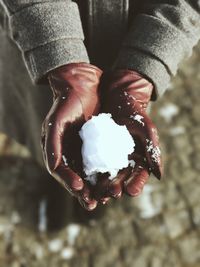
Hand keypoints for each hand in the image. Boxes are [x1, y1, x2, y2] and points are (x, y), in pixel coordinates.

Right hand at [41, 63, 101, 209]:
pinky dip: (106, 173)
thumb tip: (54, 168)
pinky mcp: (98, 145)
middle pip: (75, 176)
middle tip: (92, 204)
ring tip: (104, 199)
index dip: (68, 181)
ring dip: (96, 187)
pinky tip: (114, 181)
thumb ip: (52, 144)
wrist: (83, 86)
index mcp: (57, 150)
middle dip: (83, 191)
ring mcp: (84, 150)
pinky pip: (102, 162)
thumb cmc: (67, 103)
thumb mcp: (56, 122)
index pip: (60, 172)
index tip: (79, 188)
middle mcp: (70, 153)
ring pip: (89, 173)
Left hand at [95, 70, 161, 199]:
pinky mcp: (94, 153)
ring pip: (104, 177)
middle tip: (111, 194)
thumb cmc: (135, 115)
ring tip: (97, 194)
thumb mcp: (147, 130)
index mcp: (139, 161)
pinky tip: (85, 180)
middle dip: (116, 188)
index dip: (136, 184)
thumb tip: (158, 174)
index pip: (139, 177)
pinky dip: (89, 174)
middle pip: (120, 180)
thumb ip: (153, 151)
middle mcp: (123, 164)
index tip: (131, 190)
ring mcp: (108, 160)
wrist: (118, 101)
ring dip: (101, 187)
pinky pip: (91, 166)